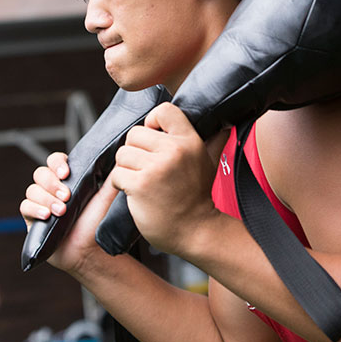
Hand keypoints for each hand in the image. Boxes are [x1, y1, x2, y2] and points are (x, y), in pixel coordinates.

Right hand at [19, 152, 120, 274]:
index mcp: (67, 179)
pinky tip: (46, 216)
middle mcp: (51, 188)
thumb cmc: (96, 223)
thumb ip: (110, 177)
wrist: (89, 250)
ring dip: (47, 199)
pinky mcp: (32, 218)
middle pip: (41, 173)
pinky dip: (35, 209)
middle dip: (52, 183)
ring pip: (32, 190)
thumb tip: (119, 157)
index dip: (57, 163)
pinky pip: (25, 207)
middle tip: (66, 196)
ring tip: (61, 211)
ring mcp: (40, 202)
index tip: (66, 173)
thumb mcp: (105, 197)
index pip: (55, 161)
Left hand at [111, 102, 221, 255]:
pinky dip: (121, 184)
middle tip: (148, 168)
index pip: (163, 110)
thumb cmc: (197, 196)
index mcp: (189, 141)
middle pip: (134, 134)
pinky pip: (117, 174)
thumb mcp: (209, 162)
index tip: (154, 138)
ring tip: (143, 180)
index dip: (152, 122)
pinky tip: (136, 192)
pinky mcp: (140, 185)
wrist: (195, 231)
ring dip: (127, 168)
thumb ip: (214, 140)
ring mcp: (156, 168)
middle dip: (136, 151)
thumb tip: (223, 123)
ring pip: (122, 153)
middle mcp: (174, 151)